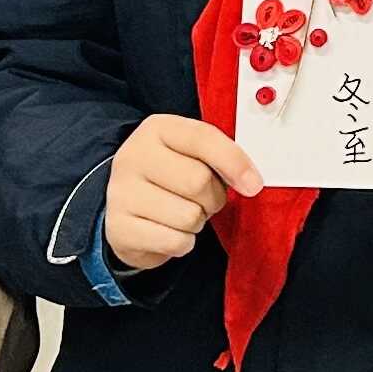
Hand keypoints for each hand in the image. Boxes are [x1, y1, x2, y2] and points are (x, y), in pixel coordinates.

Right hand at [92, 114, 262, 273]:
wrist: (125, 207)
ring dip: (197, 222)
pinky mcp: (119, 227)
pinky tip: (169, 231)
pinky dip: (183, 242)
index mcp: (157, 129)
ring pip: (189, 216)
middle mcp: (133, 156)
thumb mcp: (191, 154)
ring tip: (183, 214)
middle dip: (214, 198)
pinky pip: (175, 241)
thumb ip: (221, 156)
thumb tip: (251, 182)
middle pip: (199, 181)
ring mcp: (121, 192)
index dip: (234, 162)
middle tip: (206, 200)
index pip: (203, 138)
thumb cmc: (169, 177)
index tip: (253, 184)